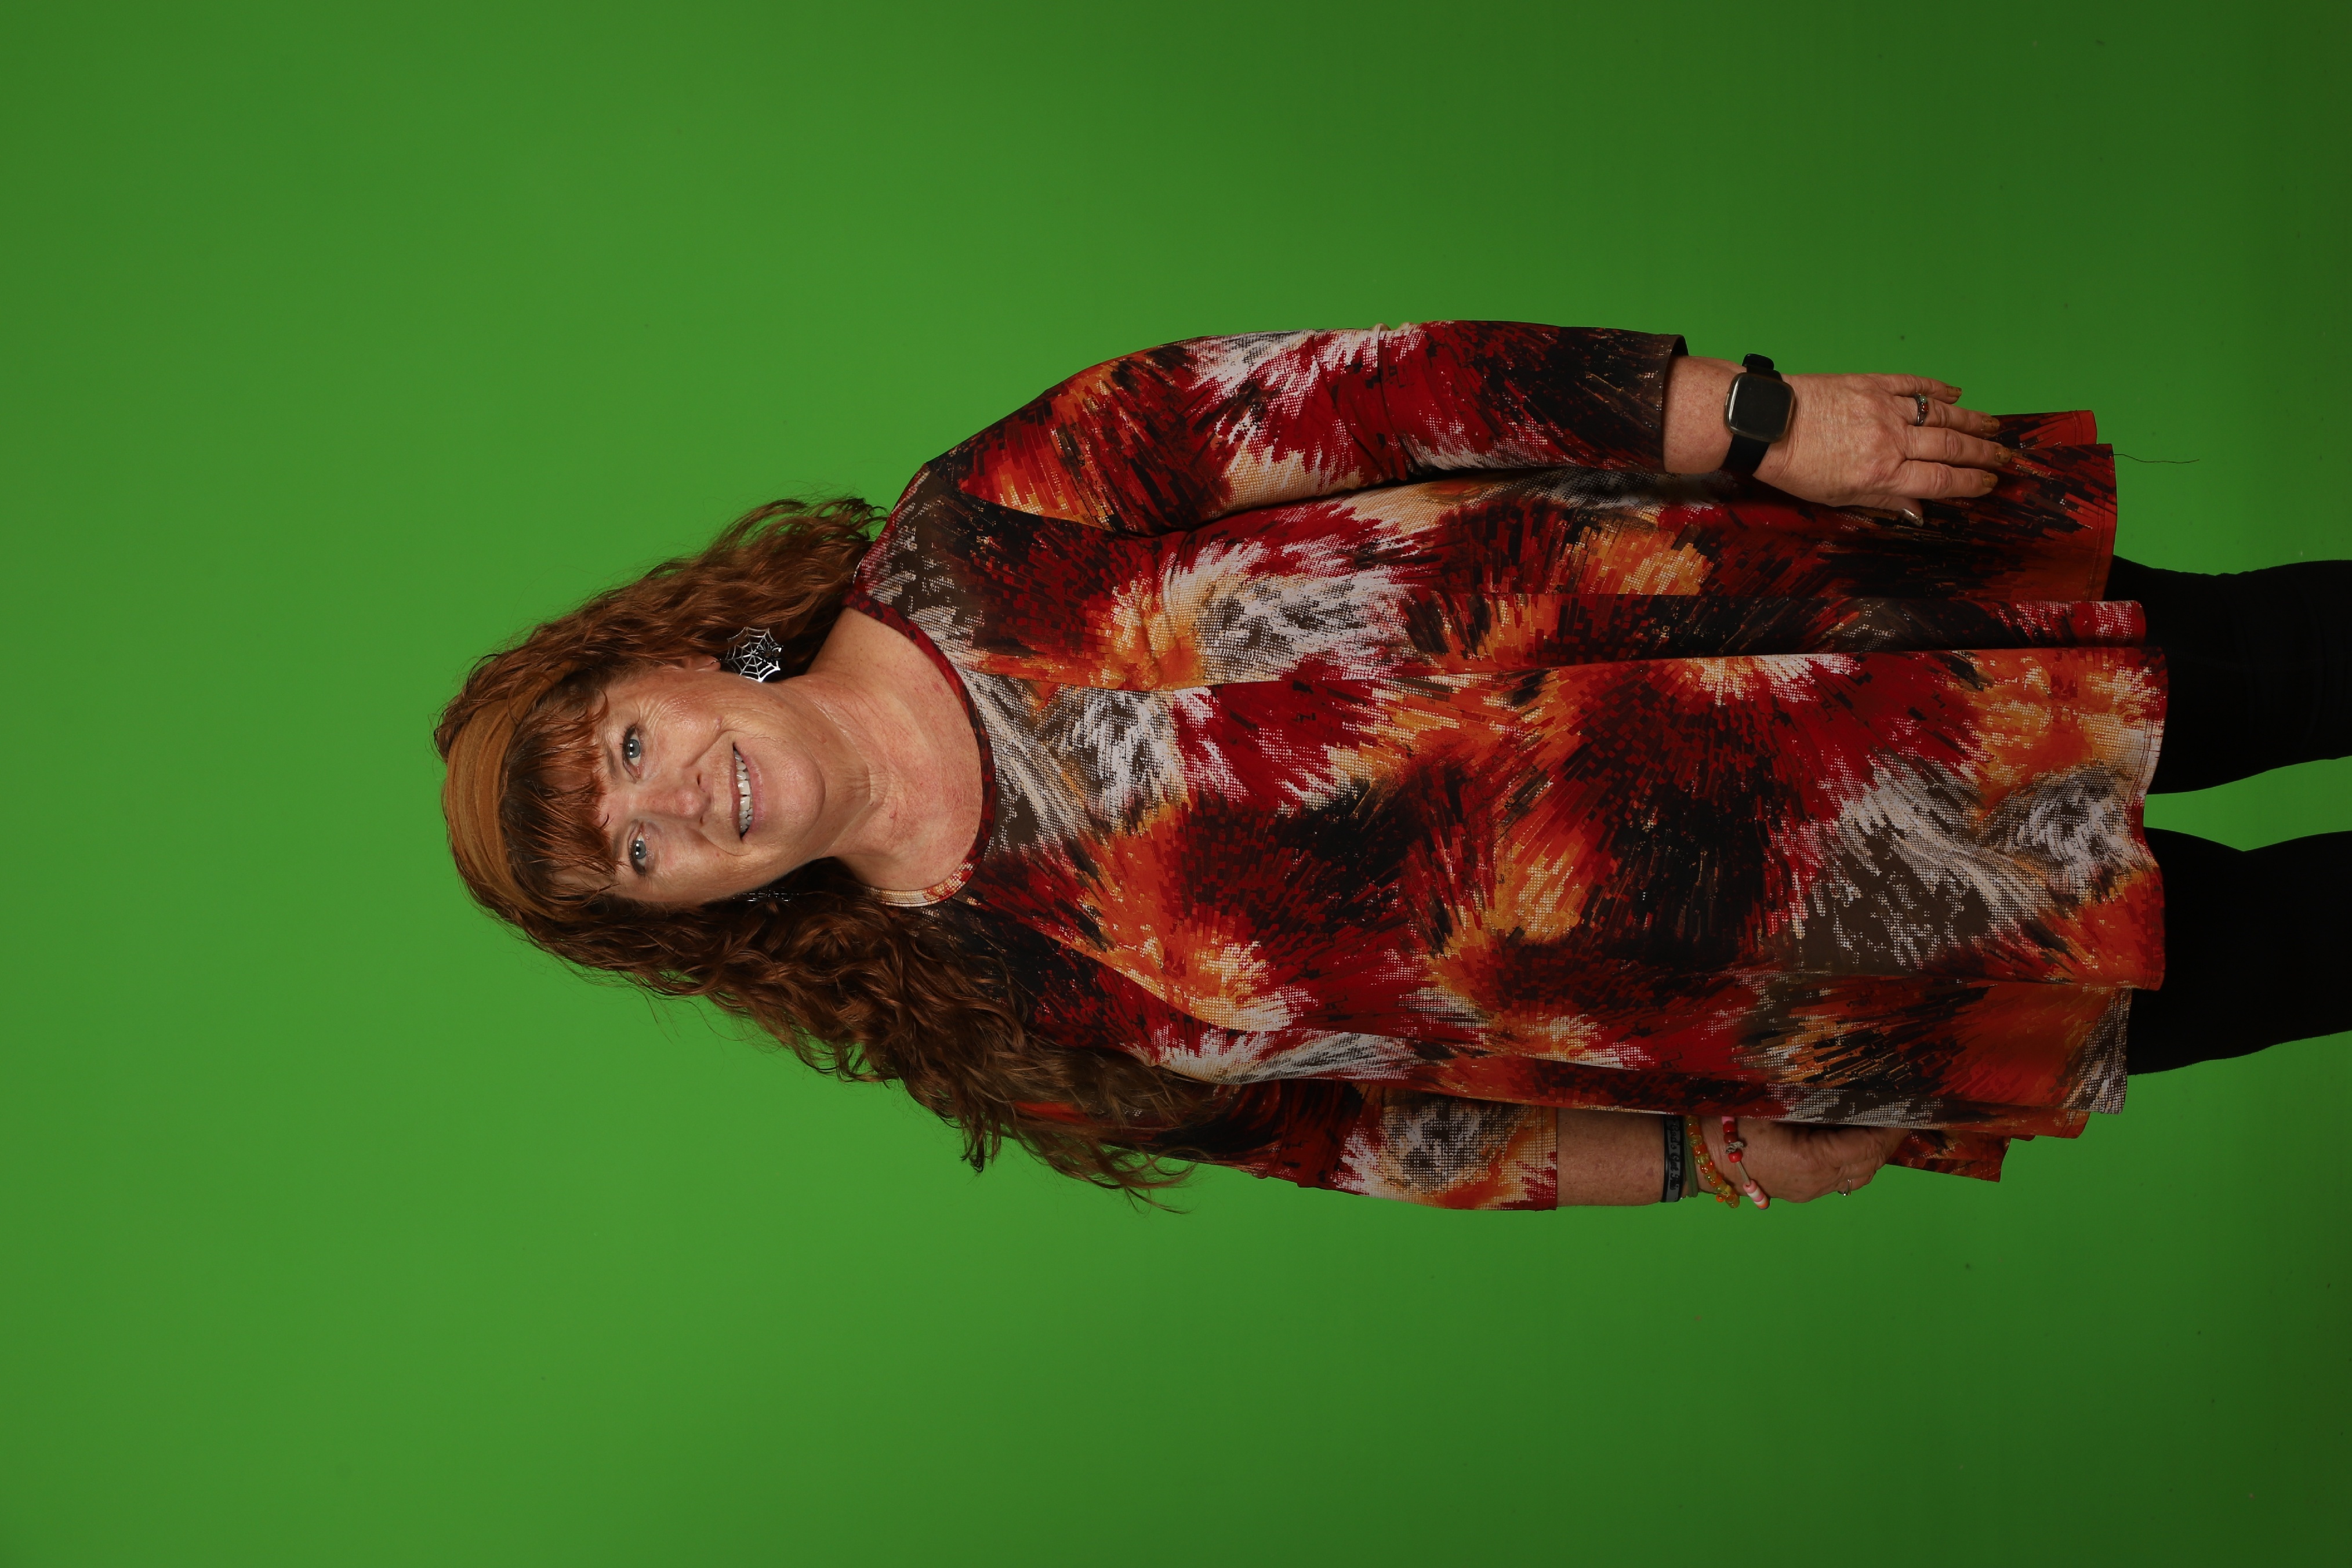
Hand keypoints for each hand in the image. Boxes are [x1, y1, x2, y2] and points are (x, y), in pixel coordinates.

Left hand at [1664, 357, 2012, 517]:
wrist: (1767, 424)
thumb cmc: (1795, 468)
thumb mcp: (1836, 498)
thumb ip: (1881, 502)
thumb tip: (1919, 512)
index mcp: (1882, 474)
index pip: (1940, 481)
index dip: (1970, 484)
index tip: (1990, 484)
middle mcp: (1891, 441)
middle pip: (1950, 448)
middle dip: (1983, 454)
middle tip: (2008, 457)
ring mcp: (1884, 409)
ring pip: (1941, 415)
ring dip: (1972, 420)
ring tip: (1995, 427)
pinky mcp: (1872, 383)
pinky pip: (1914, 385)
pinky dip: (1938, 388)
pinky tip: (1957, 392)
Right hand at [1702, 1118, 1907, 1202]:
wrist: (1703, 1153)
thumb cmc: (1733, 1123)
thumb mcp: (1775, 1103)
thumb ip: (1816, 1100)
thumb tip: (1853, 1087)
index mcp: (1812, 1159)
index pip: (1868, 1146)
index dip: (1891, 1128)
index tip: (1907, 1108)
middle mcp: (1817, 1181)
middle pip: (1870, 1164)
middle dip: (1889, 1140)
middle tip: (1904, 1115)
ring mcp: (1810, 1190)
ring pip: (1860, 1176)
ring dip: (1876, 1153)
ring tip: (1885, 1128)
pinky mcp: (1803, 1191)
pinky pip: (1843, 1179)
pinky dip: (1859, 1161)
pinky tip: (1859, 1142)